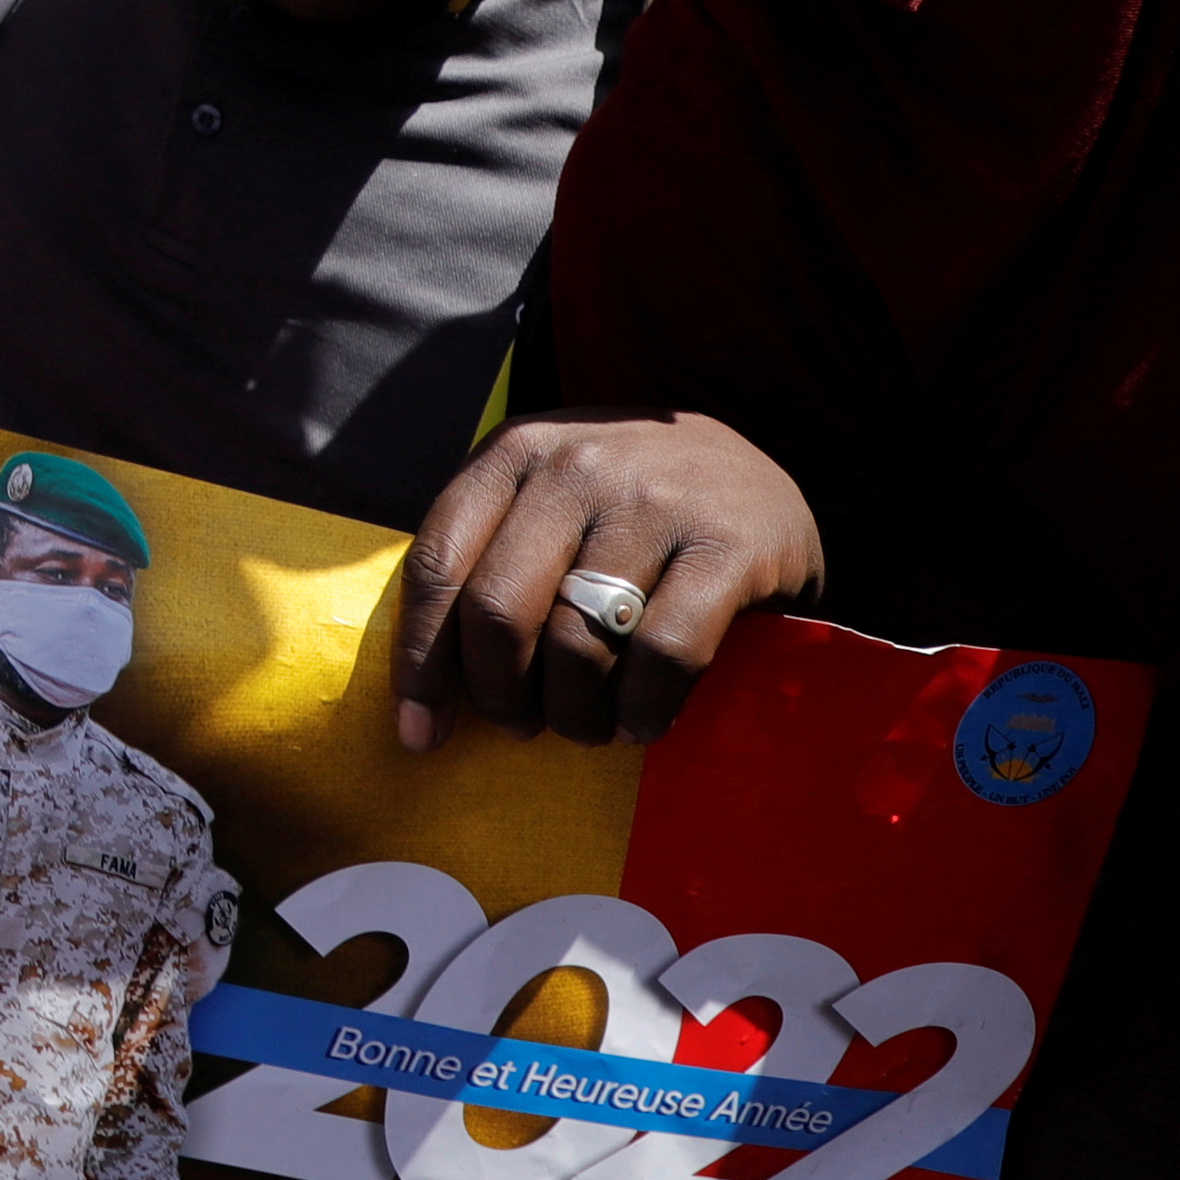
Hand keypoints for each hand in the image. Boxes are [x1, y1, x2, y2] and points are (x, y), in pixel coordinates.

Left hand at [388, 408, 821, 747]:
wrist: (759, 476)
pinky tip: (643, 720)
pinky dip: (644, 708)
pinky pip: (663, 654)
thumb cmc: (629, 511)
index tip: (420, 729)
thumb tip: (421, 703)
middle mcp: (578, 464)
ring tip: (587, 724)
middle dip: (497, 693)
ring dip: (573, 713)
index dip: (421, 659)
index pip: (437, 562)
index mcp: (516, 451)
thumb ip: (486, 565)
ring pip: (577, 642)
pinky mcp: (729, 544)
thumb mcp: (548, 502)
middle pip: (497, 610)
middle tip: (518, 726)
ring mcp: (656, 500)